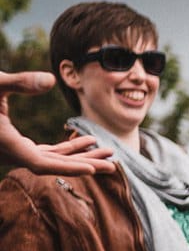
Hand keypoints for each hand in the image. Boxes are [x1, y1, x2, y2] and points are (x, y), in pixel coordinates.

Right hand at [0, 70, 115, 175]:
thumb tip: (50, 79)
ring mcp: (11, 150)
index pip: (42, 163)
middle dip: (83, 165)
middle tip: (115, 166)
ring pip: (51, 159)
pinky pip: (44, 151)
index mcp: (6, 143)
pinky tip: (85, 140)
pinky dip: (64, 148)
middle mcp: (9, 152)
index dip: (68, 167)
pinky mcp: (13, 144)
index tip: (94, 170)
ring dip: (79, 156)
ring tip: (108, 152)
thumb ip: (20, 82)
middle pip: (53, 165)